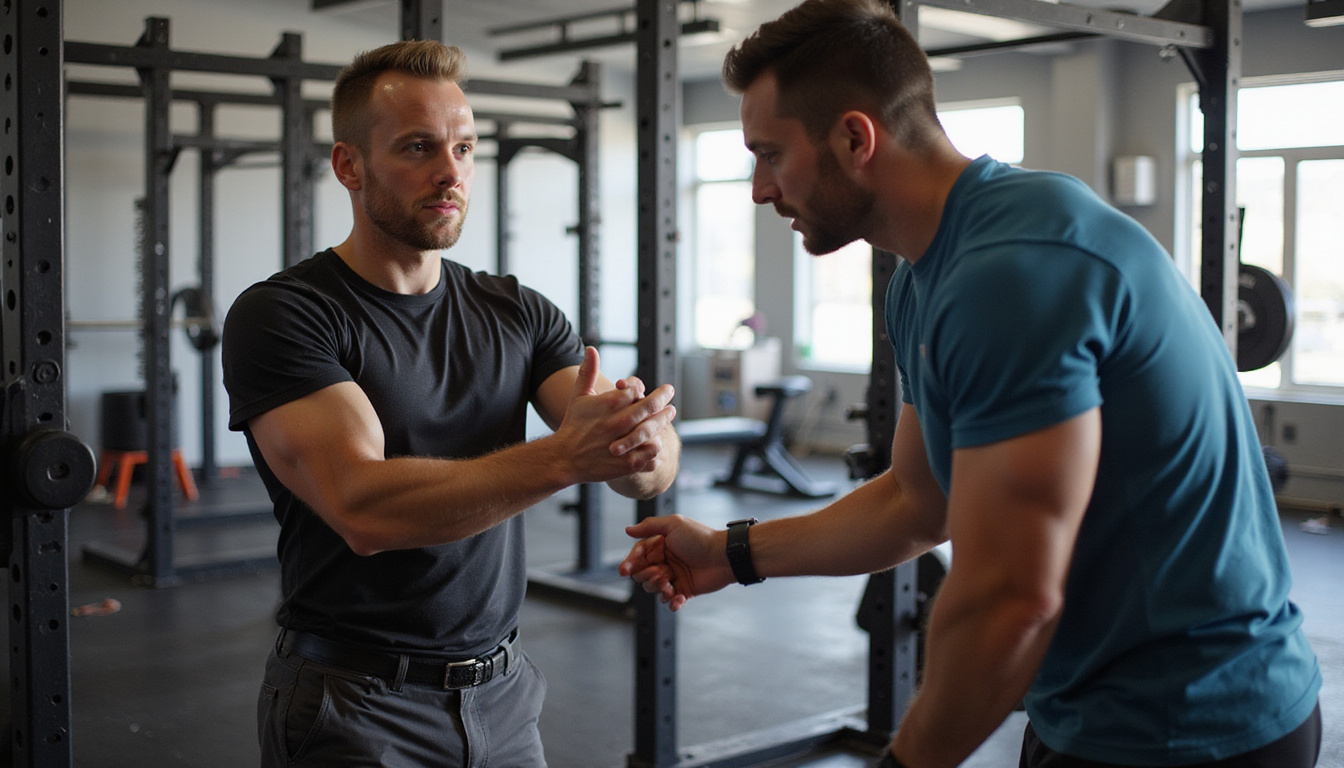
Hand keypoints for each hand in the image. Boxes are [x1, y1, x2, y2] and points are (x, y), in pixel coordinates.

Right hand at [556, 348, 675, 482]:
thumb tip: (591, 348)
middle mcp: (617, 423)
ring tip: (668, 414)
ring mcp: (623, 444)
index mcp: (608, 404)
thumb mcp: (578, 396)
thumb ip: (587, 371)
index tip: (644, 387)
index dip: (641, 388)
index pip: (635, 390)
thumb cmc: (574, 425)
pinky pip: (651, 453)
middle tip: (670, 392)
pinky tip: (657, 439)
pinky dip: (656, 447)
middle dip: (662, 398)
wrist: (564, 458)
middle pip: (649, 407)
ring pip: (653, 431)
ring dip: (662, 422)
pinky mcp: (627, 464)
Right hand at [619, 515, 734, 610]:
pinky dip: (672, 603)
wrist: (724, 557)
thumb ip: (649, 526)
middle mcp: (665, 561)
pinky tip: (678, 598)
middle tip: (660, 573)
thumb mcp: (674, 525)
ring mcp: (674, 577)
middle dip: (647, 576)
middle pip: (642, 574)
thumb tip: (628, 529)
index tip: (624, 570)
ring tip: (669, 585)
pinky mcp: (685, 591)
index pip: (638, 555)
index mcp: (660, 545)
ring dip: (658, 589)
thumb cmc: (700, 538)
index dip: (630, 563)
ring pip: (653, 589)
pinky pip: (670, 602)